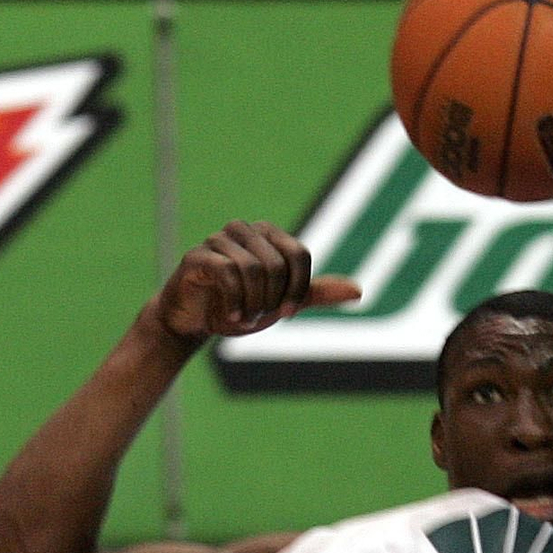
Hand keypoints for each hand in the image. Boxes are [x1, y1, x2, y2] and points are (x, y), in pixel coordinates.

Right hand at [150, 223, 359, 342]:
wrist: (194, 322)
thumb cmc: (239, 306)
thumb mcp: (281, 303)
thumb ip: (315, 294)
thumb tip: (358, 291)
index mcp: (268, 234)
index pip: (300, 255)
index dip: (297, 289)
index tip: (286, 312)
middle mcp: (244, 229)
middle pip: (277, 264)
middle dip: (272, 300)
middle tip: (258, 316)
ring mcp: (218, 240)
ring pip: (253, 269)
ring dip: (253, 304)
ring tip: (243, 318)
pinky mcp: (197, 256)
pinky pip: (227, 273)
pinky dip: (235, 303)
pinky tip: (231, 317)